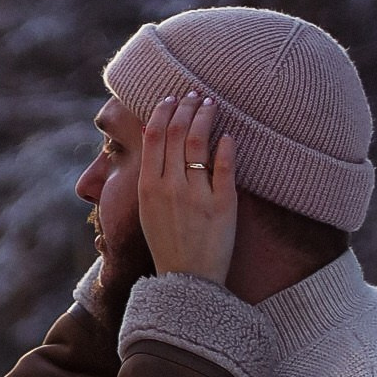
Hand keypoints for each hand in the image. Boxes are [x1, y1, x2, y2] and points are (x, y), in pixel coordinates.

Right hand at [134, 90, 237, 286]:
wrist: (188, 282)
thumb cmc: (168, 243)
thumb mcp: (149, 208)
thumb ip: (151, 172)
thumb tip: (153, 131)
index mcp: (148, 187)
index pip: (155, 134)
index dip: (165, 110)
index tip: (173, 98)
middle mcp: (170, 187)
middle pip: (178, 132)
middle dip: (187, 106)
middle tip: (196, 94)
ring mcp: (196, 195)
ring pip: (199, 142)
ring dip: (206, 116)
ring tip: (212, 104)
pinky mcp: (222, 205)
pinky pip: (225, 165)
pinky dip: (226, 145)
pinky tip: (229, 134)